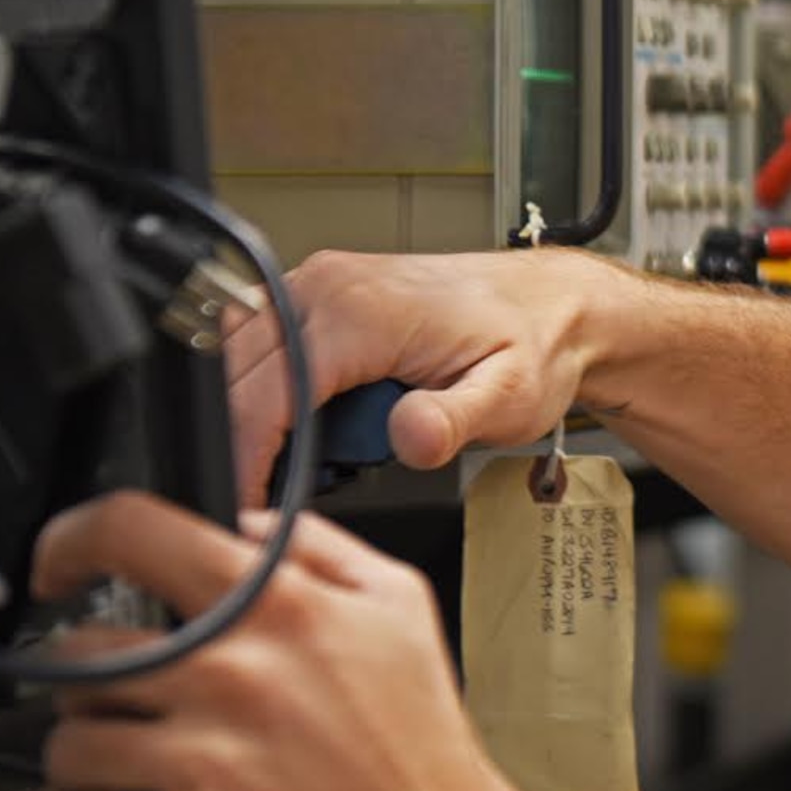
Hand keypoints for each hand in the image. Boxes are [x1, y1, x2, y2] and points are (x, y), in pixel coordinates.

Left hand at [32, 492, 537, 790]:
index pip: (136, 533)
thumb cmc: (421, 738)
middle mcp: (235, 678)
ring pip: (69, 746)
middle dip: (94, 676)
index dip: (75, 538)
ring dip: (86, 756)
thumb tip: (244, 524)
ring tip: (128, 764)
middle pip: (81, 655)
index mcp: (283, 609)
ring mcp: (208, 766)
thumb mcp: (401, 604)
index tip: (63, 563)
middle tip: (127, 696)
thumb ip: (320, 545)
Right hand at [226, 248, 609, 505]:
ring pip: (239, 356)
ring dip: (255, 412)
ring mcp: (322, 283)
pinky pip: (264, 343)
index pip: (267, 393)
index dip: (248, 459)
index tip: (248, 507)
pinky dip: (270, 388)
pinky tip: (315, 420)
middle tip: (281, 493)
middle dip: (246, 440)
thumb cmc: (533, 343)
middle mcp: (329, 285)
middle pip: (237, 374)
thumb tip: (410, 436)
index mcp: (362, 309)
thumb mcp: (508, 396)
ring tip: (312, 456)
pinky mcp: (323, 292)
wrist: (552, 306)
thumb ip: (453, 422)